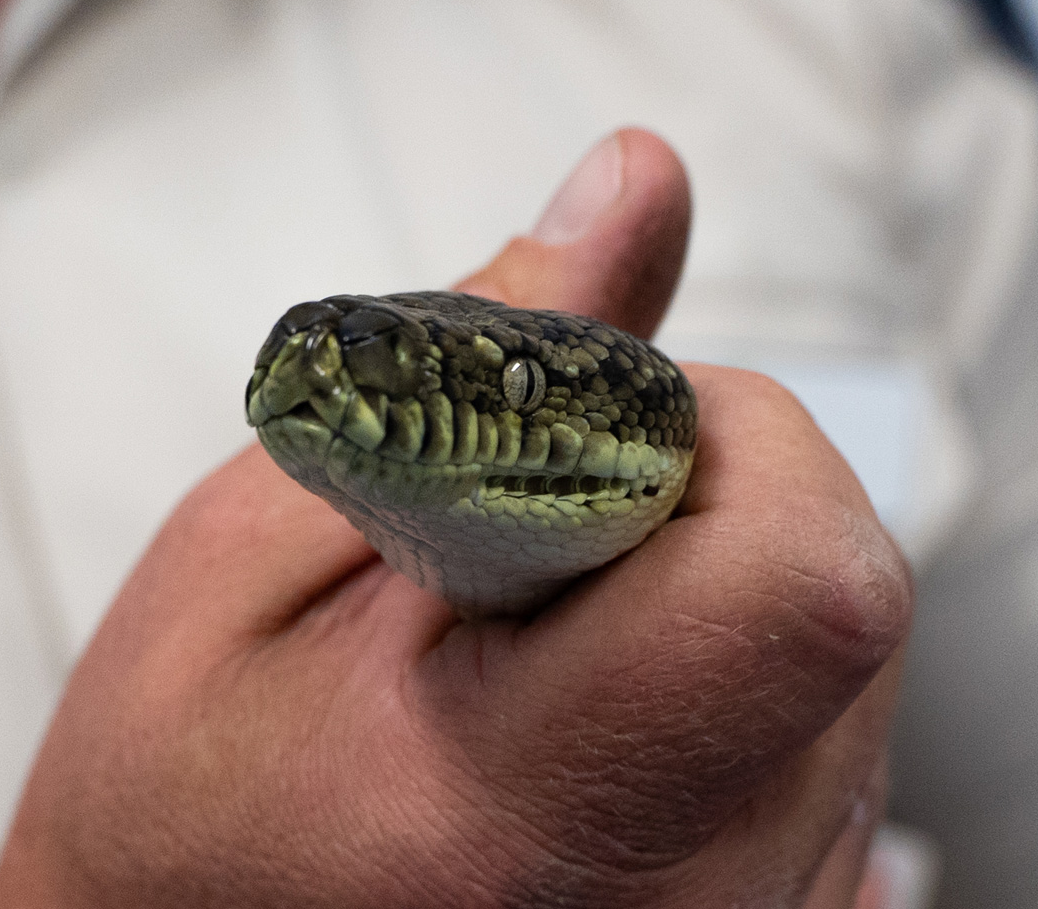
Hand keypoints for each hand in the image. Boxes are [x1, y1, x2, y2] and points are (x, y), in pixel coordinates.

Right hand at [0, 130, 912, 907]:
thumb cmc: (177, 812)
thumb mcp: (250, 556)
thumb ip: (469, 370)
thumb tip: (630, 199)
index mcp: (530, 801)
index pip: (804, 580)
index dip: (730, 449)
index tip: (591, 455)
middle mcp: (681, 904)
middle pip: (848, 599)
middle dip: (710, 513)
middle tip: (522, 573)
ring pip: (860, 679)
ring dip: (722, 618)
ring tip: (541, 679)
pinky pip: (836, 772)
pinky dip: (734, 718)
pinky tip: (594, 749)